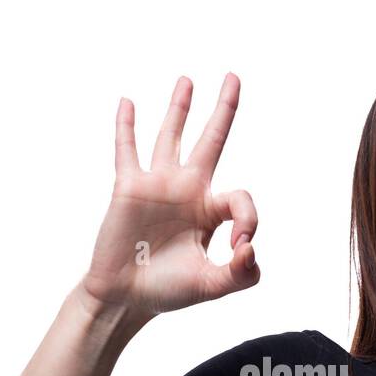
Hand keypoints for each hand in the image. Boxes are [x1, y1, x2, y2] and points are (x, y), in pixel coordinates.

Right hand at [79, 73, 259, 317]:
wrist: (126, 298)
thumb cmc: (168, 292)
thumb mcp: (212, 286)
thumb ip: (241, 274)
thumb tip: (250, 248)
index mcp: (211, 212)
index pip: (241, 199)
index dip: (249, 220)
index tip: (240, 248)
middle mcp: (188, 191)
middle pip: (211, 140)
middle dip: (224, 109)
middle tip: (233, 77)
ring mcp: (158, 185)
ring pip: (170, 136)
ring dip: (179, 107)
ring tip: (188, 80)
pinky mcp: (129, 187)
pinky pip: (127, 150)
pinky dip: (126, 127)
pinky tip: (128, 103)